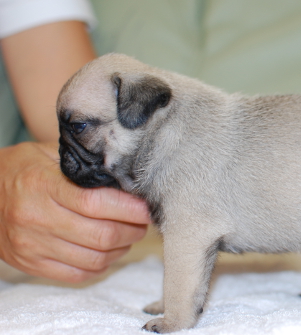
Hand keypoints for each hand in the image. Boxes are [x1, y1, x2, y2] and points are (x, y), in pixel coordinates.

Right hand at [0, 142, 150, 281]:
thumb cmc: (25, 168)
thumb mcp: (51, 154)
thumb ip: (86, 164)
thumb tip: (129, 175)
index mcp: (42, 185)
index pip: (95, 203)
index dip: (128, 209)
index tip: (146, 207)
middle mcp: (36, 218)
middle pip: (101, 235)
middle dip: (132, 230)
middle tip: (142, 222)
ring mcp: (31, 245)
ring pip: (94, 259)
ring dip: (121, 249)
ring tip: (129, 235)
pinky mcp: (31, 264)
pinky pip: (78, 274)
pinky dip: (101, 265)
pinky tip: (108, 250)